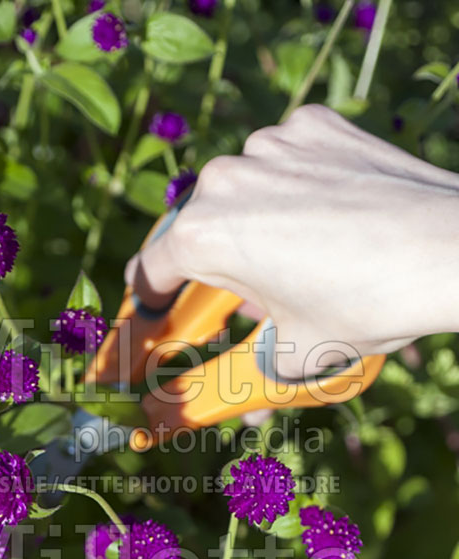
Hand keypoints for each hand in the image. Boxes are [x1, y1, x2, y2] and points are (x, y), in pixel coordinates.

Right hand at [126, 105, 458, 376]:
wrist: (449, 250)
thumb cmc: (367, 305)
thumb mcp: (294, 354)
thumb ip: (246, 374)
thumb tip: (235, 413)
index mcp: (204, 234)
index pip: (153, 271)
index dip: (151, 303)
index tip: (157, 315)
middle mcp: (226, 177)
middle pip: (198, 227)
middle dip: (215, 263)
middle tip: (245, 296)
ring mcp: (272, 144)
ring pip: (243, 188)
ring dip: (255, 220)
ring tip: (300, 258)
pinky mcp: (313, 125)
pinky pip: (285, 159)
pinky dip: (295, 184)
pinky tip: (328, 215)